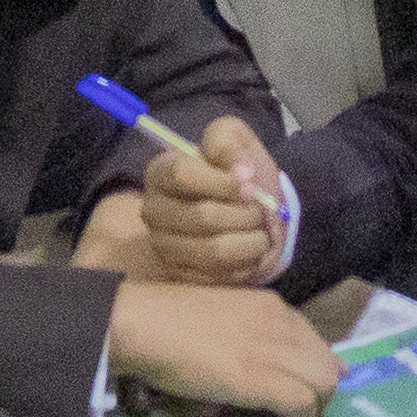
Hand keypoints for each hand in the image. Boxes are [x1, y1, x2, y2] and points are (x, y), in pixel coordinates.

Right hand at [109, 282, 340, 416]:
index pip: (313, 340)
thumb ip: (245, 334)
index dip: (314, 368)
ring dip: (312, 409)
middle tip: (294, 413)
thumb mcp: (219, 318)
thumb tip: (256, 366)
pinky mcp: (265, 380)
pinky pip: (304, 404)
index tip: (305, 388)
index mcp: (270, 306)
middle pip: (327, 365)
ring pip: (324, 385)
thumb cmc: (164, 320)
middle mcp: (282, 324)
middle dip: (319, 393)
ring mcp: (276, 351)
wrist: (144, 325)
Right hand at [133, 114, 297, 285]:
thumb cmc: (239, 174)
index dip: (222, 181)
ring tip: (261, 231)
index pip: (182, 174)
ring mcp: (164, 246)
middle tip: (262, 211)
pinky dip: (246, 264)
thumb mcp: (236, 139)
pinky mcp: (181, 276)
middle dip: (244, 214)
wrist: (251, 213)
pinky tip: (251, 251)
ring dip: (250, 241)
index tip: (251, 184)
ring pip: (214, 250)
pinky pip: (220, 276)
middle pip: (202, 216)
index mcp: (160, 171)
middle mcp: (154, 210)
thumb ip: (229, 142)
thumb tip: (239, 169)